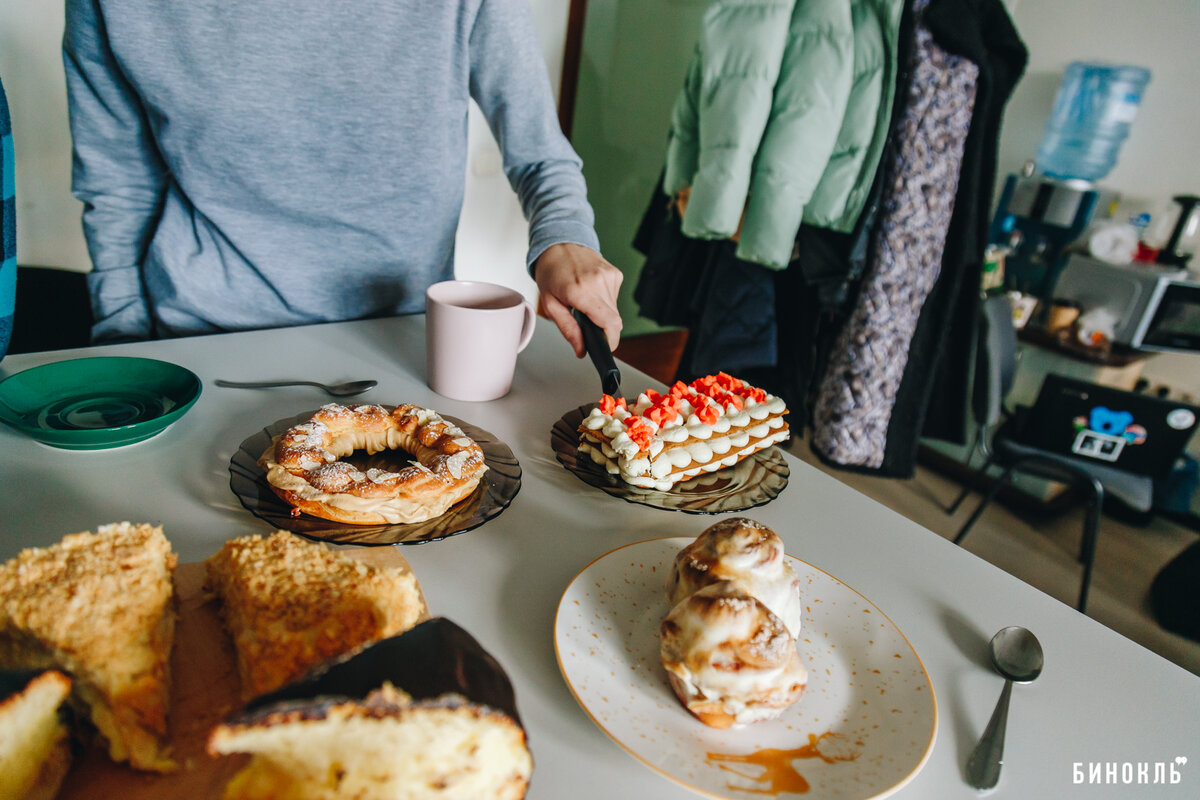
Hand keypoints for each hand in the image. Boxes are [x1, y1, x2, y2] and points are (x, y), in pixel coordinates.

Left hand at [533, 243, 623, 357]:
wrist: (560, 243)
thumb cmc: (551, 271)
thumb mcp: (550, 304)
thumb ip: (568, 329)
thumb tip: (581, 350)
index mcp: (580, 291)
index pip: (609, 323)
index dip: (610, 340)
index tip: (604, 347)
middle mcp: (599, 282)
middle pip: (615, 321)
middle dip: (603, 329)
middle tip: (586, 324)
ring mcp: (610, 277)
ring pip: (615, 311)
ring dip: (602, 314)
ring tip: (585, 302)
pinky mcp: (616, 274)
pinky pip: (615, 298)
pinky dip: (605, 301)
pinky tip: (592, 291)